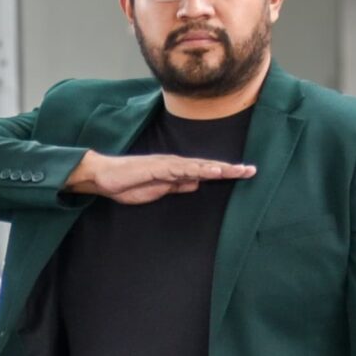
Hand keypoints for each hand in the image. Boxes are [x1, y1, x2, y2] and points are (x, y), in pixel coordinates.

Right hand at [64, 151, 255, 204]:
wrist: (103, 177)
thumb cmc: (126, 184)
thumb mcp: (156, 191)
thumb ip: (175, 186)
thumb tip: (196, 184)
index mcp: (175, 172)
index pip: (204, 172)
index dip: (224, 173)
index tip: (243, 174)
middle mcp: (174, 164)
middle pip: (207, 166)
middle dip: (229, 168)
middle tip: (251, 170)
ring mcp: (166, 164)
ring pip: (198, 166)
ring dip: (219, 168)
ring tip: (238, 171)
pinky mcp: (157, 167)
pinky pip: (181, 169)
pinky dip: (198, 169)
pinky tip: (211, 171)